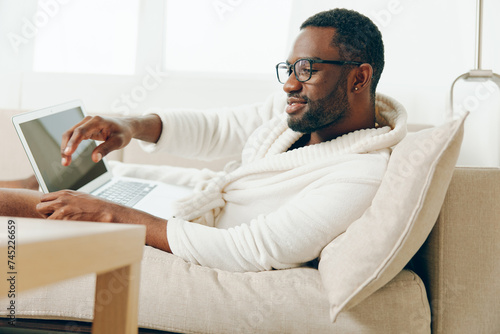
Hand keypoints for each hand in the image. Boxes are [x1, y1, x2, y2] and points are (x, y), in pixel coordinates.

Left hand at [35, 190, 171, 251]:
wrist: (108, 212)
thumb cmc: (97, 207)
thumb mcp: (81, 197)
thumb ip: (68, 199)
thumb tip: (59, 203)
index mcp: (65, 193)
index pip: (44, 198)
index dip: (48, 206)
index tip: (54, 211)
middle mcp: (61, 199)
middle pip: (40, 206)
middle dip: (45, 213)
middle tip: (57, 218)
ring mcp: (62, 209)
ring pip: (43, 217)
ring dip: (50, 221)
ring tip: (63, 224)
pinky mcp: (65, 219)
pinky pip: (51, 226)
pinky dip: (56, 228)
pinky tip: (67, 228)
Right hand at [61, 116, 133, 165]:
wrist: (125, 127)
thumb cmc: (123, 133)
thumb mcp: (118, 142)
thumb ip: (106, 149)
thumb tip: (94, 159)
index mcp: (97, 121)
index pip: (81, 131)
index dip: (73, 142)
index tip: (68, 153)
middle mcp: (89, 120)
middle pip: (71, 132)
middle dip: (66, 147)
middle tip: (65, 162)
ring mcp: (85, 124)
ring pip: (70, 135)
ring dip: (66, 148)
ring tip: (65, 162)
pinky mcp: (85, 129)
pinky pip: (74, 137)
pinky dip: (70, 146)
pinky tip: (68, 155)